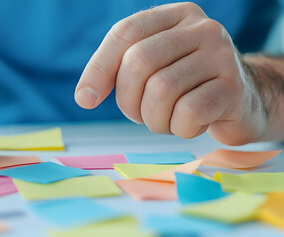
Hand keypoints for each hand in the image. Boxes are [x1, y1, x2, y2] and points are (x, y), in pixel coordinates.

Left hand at [75, 2, 265, 144]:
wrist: (243, 103)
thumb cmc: (188, 87)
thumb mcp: (154, 68)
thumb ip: (120, 69)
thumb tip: (85, 96)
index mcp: (176, 16)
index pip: (125, 32)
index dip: (98, 68)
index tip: (85, 100)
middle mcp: (201, 28)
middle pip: (139, 61)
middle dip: (128, 100)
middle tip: (139, 114)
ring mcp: (221, 55)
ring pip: (161, 90)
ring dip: (154, 119)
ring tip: (168, 120)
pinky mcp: (234, 87)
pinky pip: (187, 112)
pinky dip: (179, 128)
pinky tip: (191, 125)